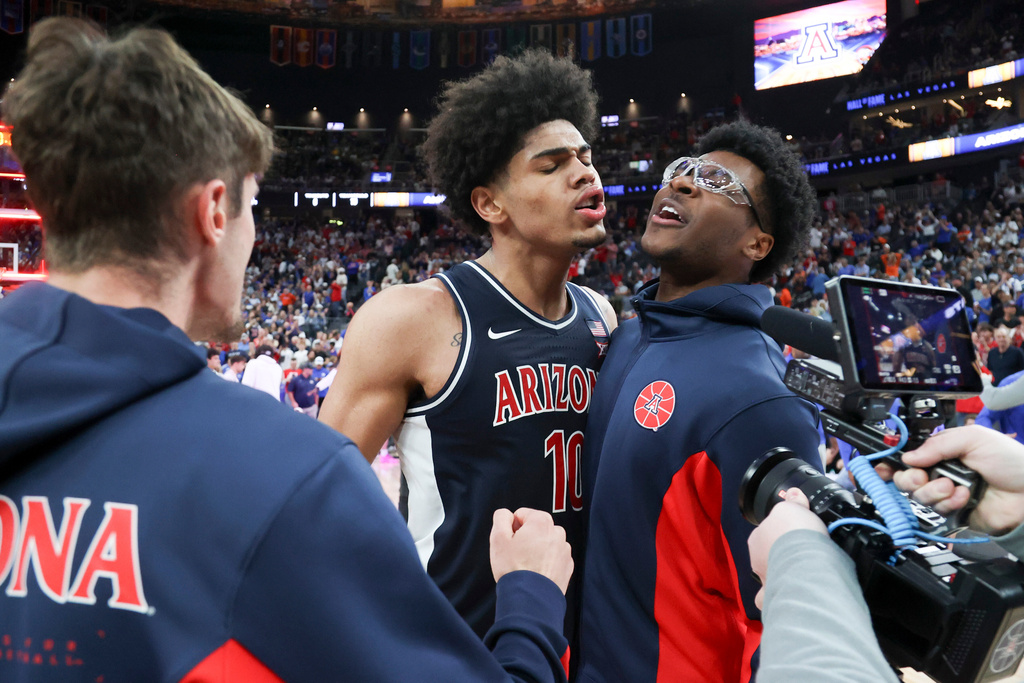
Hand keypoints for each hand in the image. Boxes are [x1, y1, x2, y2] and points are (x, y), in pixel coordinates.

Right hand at [490, 508, 572, 593]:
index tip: (510, 542)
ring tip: (526, 566)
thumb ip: (501, 518)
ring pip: (545, 543)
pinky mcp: (567, 566)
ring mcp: (564, 550)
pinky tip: (535, 573)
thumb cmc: (514, 569)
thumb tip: (506, 514)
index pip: (522, 514)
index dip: (512, 527)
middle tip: (516, 554)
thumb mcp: (498, 538)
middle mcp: (557, 532)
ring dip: (536, 550)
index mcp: (541, 522)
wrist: (530, 599)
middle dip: (525, 538)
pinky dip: (545, 562)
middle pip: (535, 528)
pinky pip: (553, 558)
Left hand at [748, 489, 827, 609]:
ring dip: (780, 576)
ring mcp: (765, 579)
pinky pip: (772, 600)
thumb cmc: (794, 532)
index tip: (795, 534)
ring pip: (768, 578)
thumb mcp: (793, 507)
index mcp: (756, 537)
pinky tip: (789, 595)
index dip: (780, 533)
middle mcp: (756, 559)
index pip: (765, 534)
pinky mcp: (776, 595)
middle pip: (767, 556)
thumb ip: (792, 502)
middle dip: (779, 555)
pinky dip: (778, 598)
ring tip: (798, 575)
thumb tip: (793, 494)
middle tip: (800, 554)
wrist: (804, 560)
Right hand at [896, 426, 1023, 534]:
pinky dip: (949, 503)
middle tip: (922, 477)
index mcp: (943, 451)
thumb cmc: (1011, 461)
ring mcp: (947, 493)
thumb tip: (909, 456)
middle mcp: (941, 472)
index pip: (909, 456)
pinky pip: (937, 511)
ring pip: (918, 496)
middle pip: (905, 479)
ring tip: (954, 486)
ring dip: (934, 491)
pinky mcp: (954, 512)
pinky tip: (965, 497)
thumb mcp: (973, 438)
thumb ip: (937, 444)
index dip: (892, 462)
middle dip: (909, 479)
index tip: (881, 467)